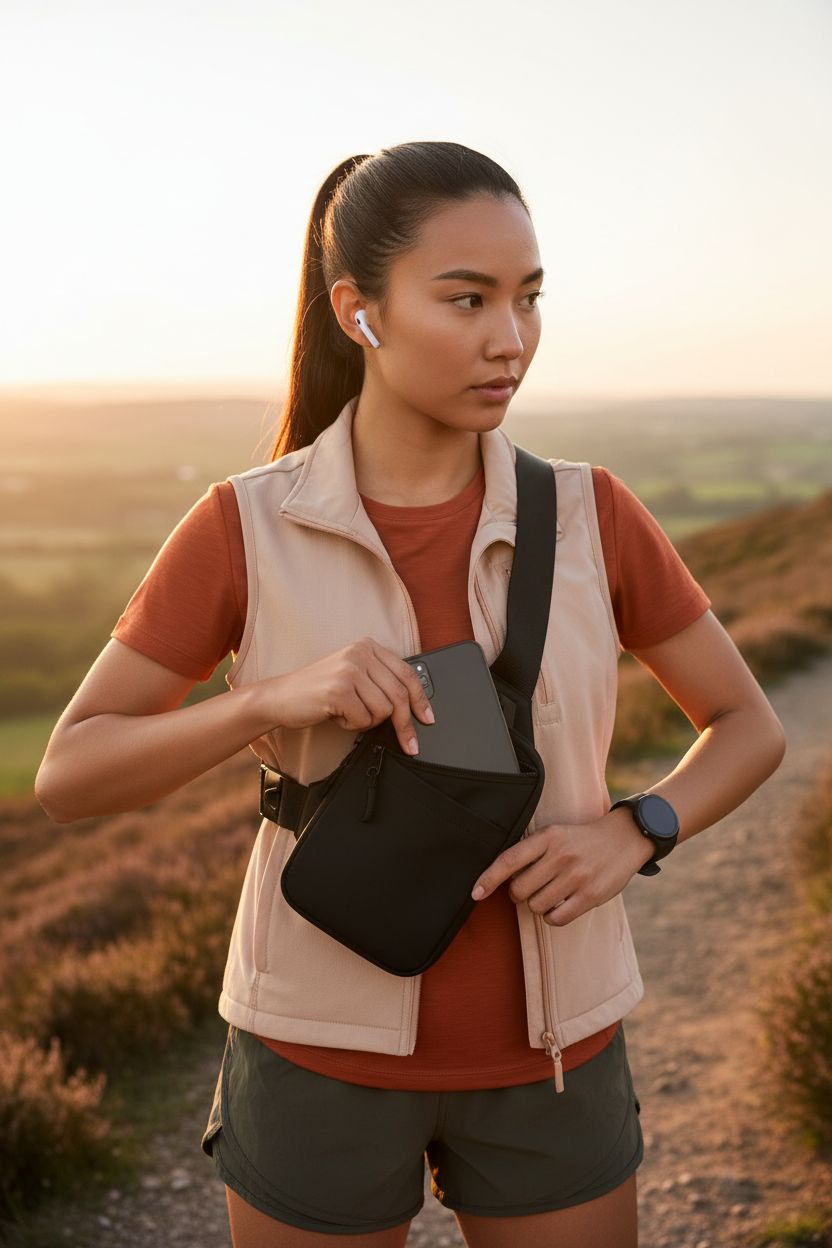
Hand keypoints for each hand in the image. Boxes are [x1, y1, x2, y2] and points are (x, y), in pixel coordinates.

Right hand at [260, 636, 434, 756]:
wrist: (279, 697)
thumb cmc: (317, 691)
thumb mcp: (352, 676)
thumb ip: (380, 681)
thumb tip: (413, 704)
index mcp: (367, 646)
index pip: (407, 674)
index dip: (421, 700)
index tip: (428, 719)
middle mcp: (360, 653)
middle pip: (400, 695)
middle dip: (405, 725)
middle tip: (409, 744)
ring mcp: (349, 670)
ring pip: (383, 710)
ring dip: (367, 721)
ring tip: (347, 713)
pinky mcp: (339, 690)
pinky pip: (364, 720)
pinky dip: (352, 726)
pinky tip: (337, 716)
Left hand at [470, 807, 654, 925]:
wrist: (624, 838)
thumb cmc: (581, 840)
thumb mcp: (556, 834)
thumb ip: (531, 851)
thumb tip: (500, 879)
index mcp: (548, 837)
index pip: (509, 859)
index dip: (488, 878)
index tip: (475, 893)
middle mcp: (561, 855)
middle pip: (520, 889)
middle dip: (519, 894)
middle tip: (529, 889)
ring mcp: (577, 876)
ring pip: (537, 906)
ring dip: (537, 906)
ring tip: (550, 894)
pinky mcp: (591, 895)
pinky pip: (556, 918)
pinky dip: (552, 917)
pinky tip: (559, 907)